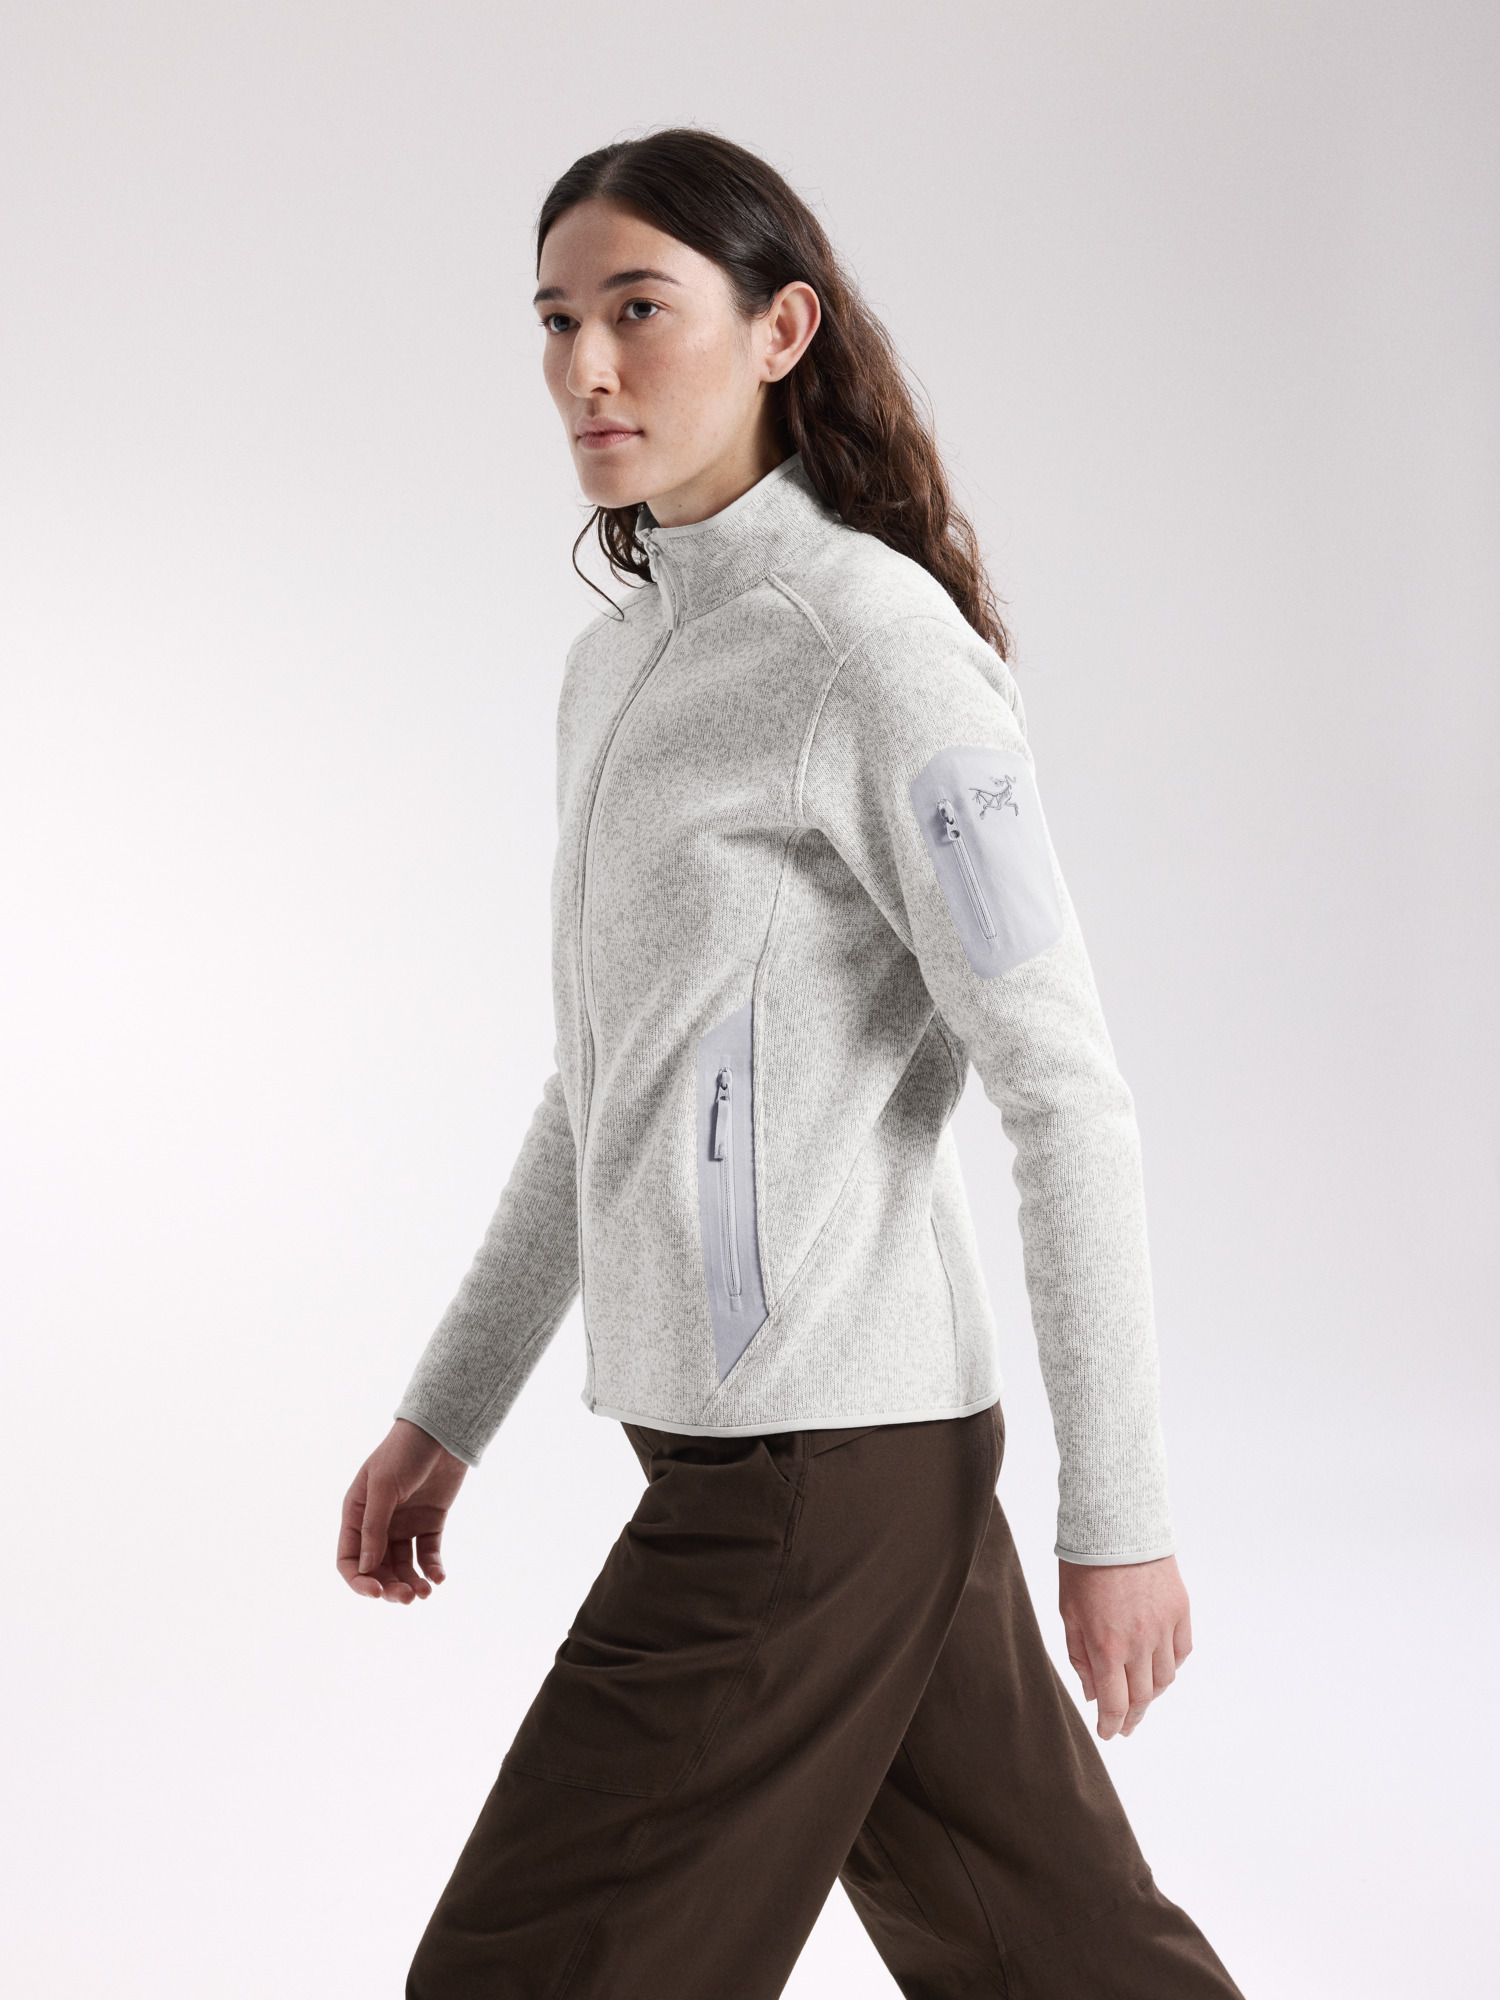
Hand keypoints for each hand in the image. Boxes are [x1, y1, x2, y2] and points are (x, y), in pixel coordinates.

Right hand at [337, 1419, 467, 1603]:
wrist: (442, 1432)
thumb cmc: (404, 1452)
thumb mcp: (384, 1486)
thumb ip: (374, 1527)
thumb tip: (367, 1568)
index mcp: (357, 1514)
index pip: (350, 1559)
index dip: (359, 1581)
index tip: (377, 1593)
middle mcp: (378, 1524)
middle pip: (378, 1569)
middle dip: (391, 1587)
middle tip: (409, 1598)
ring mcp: (404, 1524)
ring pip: (403, 1566)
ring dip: (411, 1582)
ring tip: (426, 1592)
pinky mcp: (430, 1522)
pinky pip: (427, 1553)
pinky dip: (432, 1568)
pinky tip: (438, 1577)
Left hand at [1058, 1553, 1191, 1738]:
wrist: (1116, 1523)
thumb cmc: (1084, 1565)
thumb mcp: (1069, 1611)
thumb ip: (1080, 1656)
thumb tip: (1093, 1693)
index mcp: (1106, 1645)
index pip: (1114, 1703)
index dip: (1111, 1725)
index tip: (1108, 1733)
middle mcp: (1139, 1642)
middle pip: (1142, 1697)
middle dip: (1131, 1717)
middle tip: (1125, 1727)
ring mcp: (1164, 1627)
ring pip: (1165, 1679)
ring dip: (1152, 1695)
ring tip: (1141, 1699)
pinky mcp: (1181, 1610)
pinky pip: (1182, 1652)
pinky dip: (1171, 1666)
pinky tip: (1159, 1668)